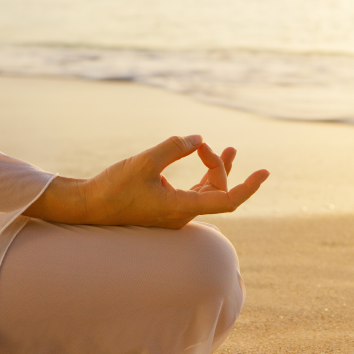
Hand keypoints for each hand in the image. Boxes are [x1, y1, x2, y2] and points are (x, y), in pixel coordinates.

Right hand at [24, 135, 268, 228]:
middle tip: (200, 145)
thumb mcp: (144, 162)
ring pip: (208, 191)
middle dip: (217, 164)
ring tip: (229, 149)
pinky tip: (198, 156)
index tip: (265, 173)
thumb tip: (198, 139)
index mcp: (182, 208)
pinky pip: (195, 192)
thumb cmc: (113, 188)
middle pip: (217, 190)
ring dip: (216, 169)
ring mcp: (176, 212)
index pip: (227, 200)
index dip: (248, 187)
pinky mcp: (167, 207)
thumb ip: (174, 148)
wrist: (88, 207)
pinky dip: (202, 175)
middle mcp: (183, 214)